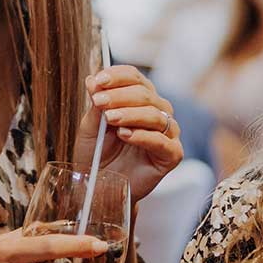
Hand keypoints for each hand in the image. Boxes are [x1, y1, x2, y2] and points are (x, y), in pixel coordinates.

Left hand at [74, 65, 182, 202]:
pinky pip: (162, 141)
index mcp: (139, 100)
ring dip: (131, 114)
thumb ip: (96, 104)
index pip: (134, 77)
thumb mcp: (90, 127)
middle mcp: (157, 112)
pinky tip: (125, 134)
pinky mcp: (172, 155)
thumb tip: (92, 79)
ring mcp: (167, 133)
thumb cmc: (97, 155)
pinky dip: (143, 136)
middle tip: (99, 102)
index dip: (118, 76)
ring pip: (155, 115)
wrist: (100, 186)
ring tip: (110, 119)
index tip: (98, 80)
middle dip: (120, 96)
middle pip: (145, 94)